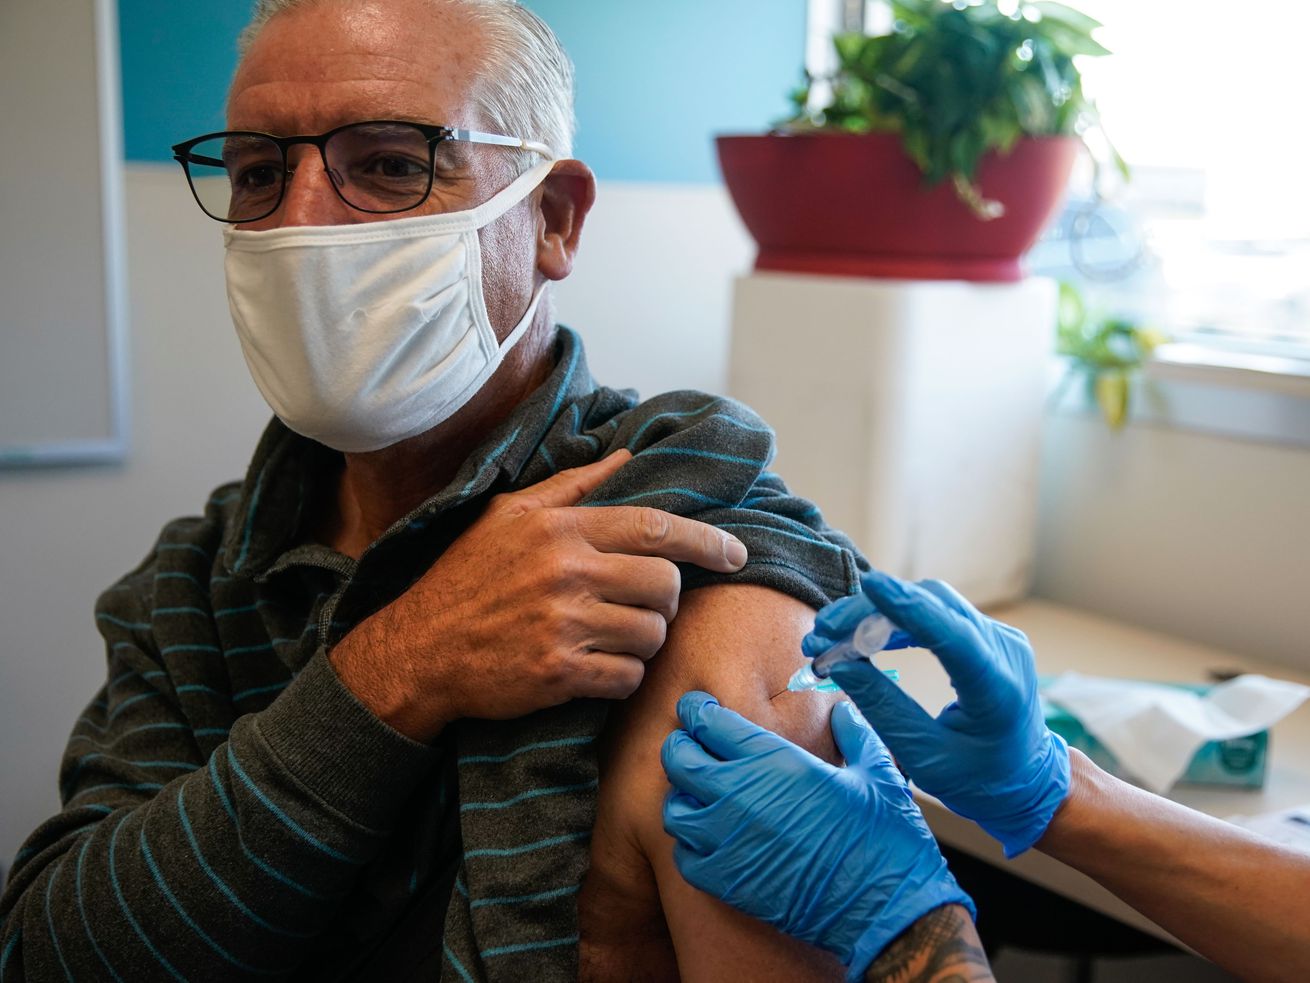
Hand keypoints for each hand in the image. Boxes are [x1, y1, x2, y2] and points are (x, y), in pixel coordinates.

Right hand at [332, 451, 748, 741]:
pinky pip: (628, 678)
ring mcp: (562, 624)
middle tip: (640, 605)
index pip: (655, 528)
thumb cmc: (466, 578)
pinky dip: (622, 677)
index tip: (736, 552)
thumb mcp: (508, 515)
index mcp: (560, 529)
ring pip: (652, 634)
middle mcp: (566, 571)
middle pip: (665, 585)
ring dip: (642, 640)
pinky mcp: (557, 673)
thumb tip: (627, 455)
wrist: (418, 649)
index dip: (706, 541)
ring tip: (609, 636)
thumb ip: (572, 486)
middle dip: (664, 599)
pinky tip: (596, 668)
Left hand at [662, 692, 972, 980]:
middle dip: (681, 746)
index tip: (698, 708)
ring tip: (700, 797)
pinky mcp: (726, 882)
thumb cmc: (884, 837)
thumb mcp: (877, 771)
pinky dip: (690, 846)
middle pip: (678, 758)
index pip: (708, 721)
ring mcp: (728, 841)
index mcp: (773, 760)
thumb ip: (854, 733)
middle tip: (691, 746)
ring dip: (682, 797)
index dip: (697, 710)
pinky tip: (710, 842)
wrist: (884, 908)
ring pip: (674, 809)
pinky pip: (684, 857)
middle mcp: (740, 795)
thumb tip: (843, 711)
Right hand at [808, 570, 1069, 856]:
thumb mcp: (926, 757)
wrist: (1028, 781)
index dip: (907, 606)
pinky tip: (862, 635)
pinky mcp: (986, 637)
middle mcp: (1004, 652)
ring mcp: (998, 639)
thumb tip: (838, 665)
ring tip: (831, 634)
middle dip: (871, 611)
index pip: (950, 633)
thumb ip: (883, 709)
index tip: (869, 585)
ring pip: (931, 603)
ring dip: (878, 613)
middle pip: (932, 606)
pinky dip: (895, 620)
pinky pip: (936, 614)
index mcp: (997, 689)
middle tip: (823, 632)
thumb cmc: (981, 782)